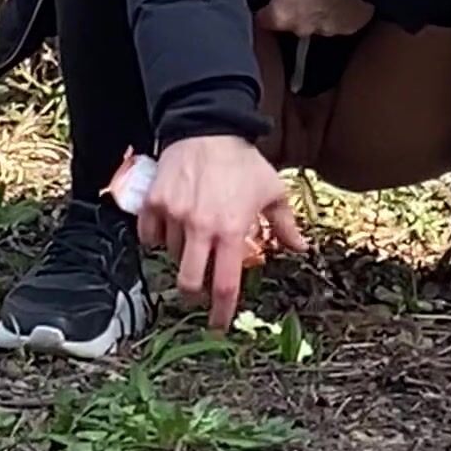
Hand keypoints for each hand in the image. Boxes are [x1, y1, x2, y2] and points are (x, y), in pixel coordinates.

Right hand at [139, 135, 305, 329]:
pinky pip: (149, 237)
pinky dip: (158, 238)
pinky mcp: (153, 204)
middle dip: (194, 292)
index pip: (225, 286)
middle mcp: (201, 228)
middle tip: (200, 288)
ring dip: (182, 256)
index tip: (219, 324)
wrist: (207, 127)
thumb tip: (301, 247)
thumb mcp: (272, 190)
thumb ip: (286, 224)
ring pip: (171, 257)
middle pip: (189, 282)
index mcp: (231, 231)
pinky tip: (171, 227)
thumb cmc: (241, 161)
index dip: (222, 312)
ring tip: (194, 238)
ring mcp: (174, 217)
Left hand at [257, 0, 372, 38]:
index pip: (264, 20)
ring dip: (320, 9)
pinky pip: (343, 21)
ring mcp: (331, 29)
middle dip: (296, 8)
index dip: (266, 8)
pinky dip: (341, 10)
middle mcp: (305, 28)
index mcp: (282, 14)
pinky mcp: (353, 26)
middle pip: (294, 23)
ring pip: (319, 22)